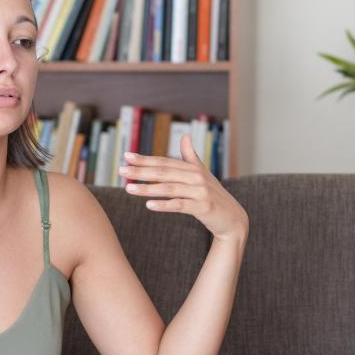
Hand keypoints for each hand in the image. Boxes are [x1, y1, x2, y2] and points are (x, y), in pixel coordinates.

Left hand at [119, 133, 247, 241]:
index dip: (145, 159)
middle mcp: (197, 177)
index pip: (164, 162)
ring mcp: (201, 192)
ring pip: (169, 189)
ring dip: (147, 189)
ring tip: (129, 189)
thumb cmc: (214, 195)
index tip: (126, 156)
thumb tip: (185, 136)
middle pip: (164, 173)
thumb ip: (191, 156)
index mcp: (193, 169)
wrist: (232, 218)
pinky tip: (149, 205)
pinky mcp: (203, 207)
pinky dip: (164, 205)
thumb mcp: (202, 174)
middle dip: (141, 171)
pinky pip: (180, 205)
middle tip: (121, 171)